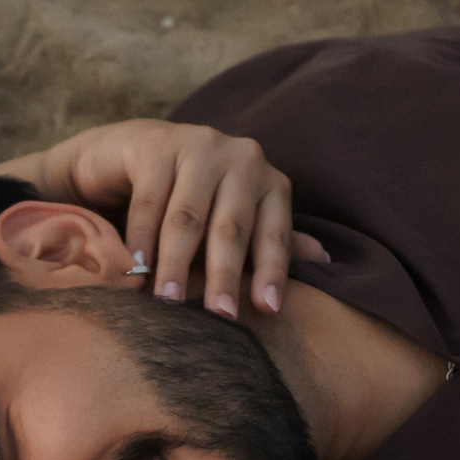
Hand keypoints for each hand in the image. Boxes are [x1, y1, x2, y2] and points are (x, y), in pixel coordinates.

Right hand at [0, 119, 331, 319]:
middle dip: (224, 275)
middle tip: (218, 315)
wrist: (133, 156)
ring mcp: (199, 145)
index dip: (272, 272)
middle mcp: (242, 158)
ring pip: (188, 217)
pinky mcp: (156, 144)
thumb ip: (270, 242)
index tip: (268, 310)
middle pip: (232, 228)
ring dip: (176, 262)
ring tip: (167, 300)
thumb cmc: (190, 200)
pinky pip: (150, 202)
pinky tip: (135, 269)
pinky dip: (141, 240)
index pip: (274, 235)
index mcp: (268, 182)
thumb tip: (326, 261)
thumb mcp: (232, 224)